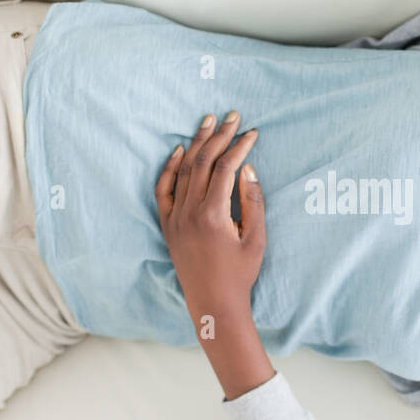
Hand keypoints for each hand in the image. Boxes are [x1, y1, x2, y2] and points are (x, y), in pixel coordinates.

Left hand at [155, 111, 265, 321]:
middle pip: (202, 162)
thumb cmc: (240, 274)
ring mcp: (175, 218)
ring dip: (197, 144)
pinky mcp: (168, 225)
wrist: (214, 303)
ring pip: (183, 171)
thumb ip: (253, 202)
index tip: (252, 133)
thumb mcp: (256, 239)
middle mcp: (189, 212)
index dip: (239, 147)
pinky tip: (181, 151)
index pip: (225, 168)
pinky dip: (171, 168)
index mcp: (213, 215)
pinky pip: (164, 190)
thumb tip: (248, 169)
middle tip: (232, 116)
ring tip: (208, 122)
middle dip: (219, 136)